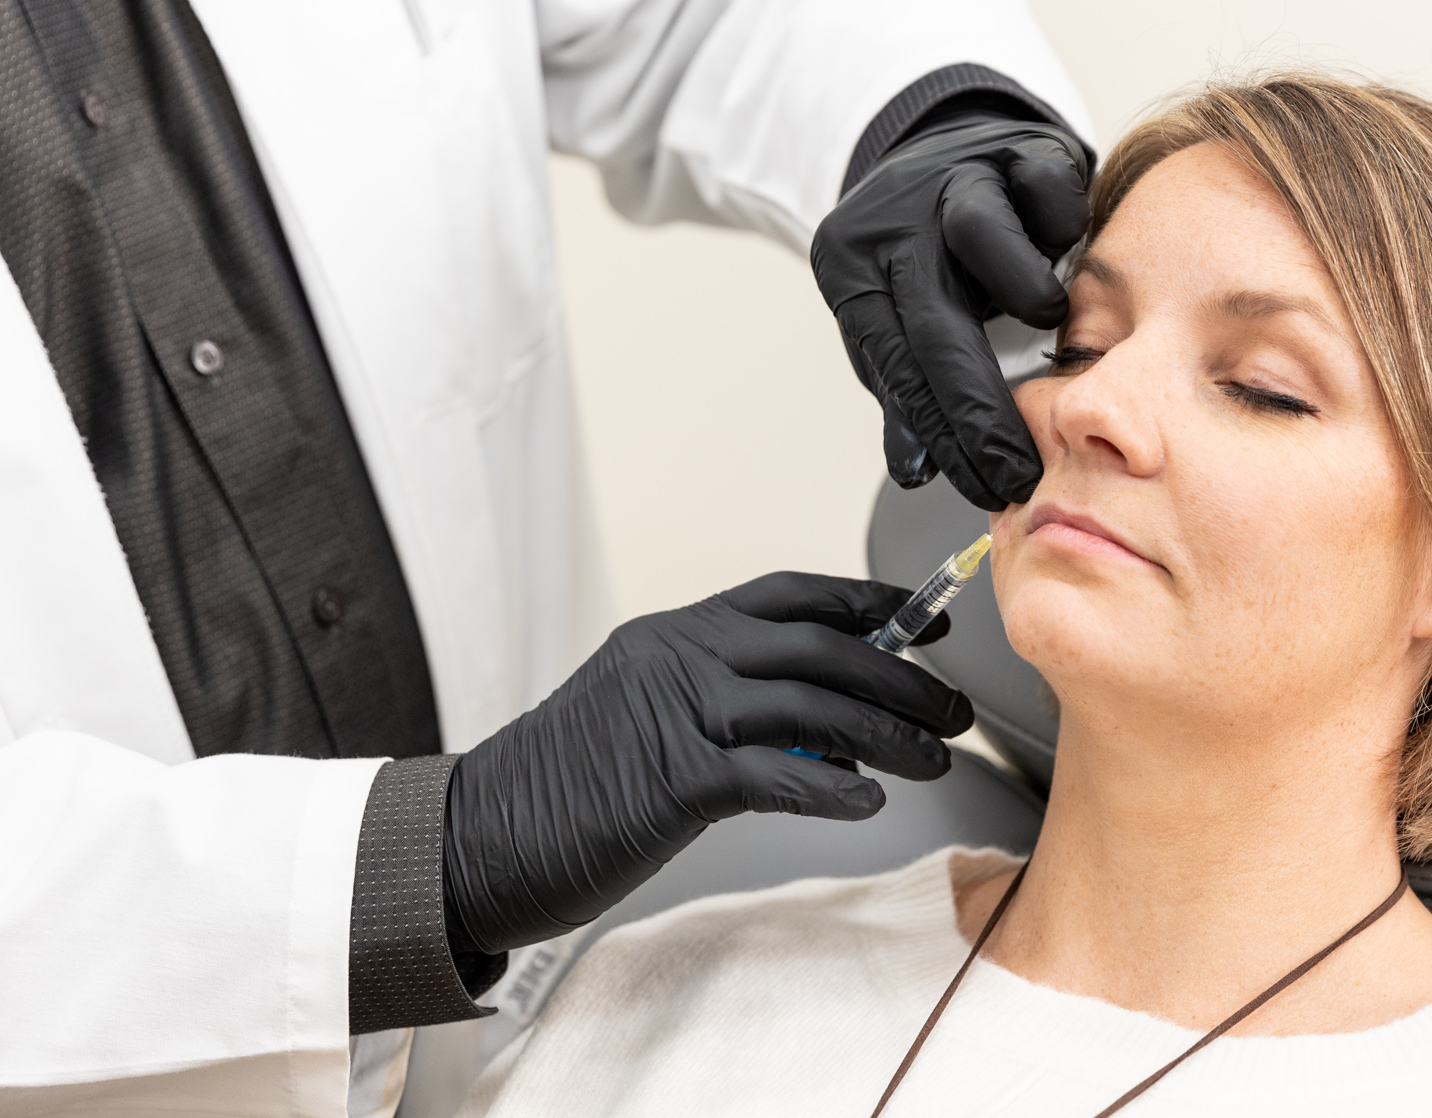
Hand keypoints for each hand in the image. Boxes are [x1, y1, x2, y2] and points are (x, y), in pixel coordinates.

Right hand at [441, 572, 969, 952]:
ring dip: (886, 733)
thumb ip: (725, 704)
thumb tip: (821, 726)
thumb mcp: (645, 714)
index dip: (869, 605)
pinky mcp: (671, 779)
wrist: (479, 833)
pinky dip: (831, 785)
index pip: (791, 597)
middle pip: (819, 647)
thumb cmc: (566, 784)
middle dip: (901, 676)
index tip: (927, 625)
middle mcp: (679, 657)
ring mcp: (674, 712)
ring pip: (811, 705)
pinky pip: (775, 772)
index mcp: (675, 634)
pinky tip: (867, 800)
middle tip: (951, 708)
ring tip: (930, 759)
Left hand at [813, 106, 1091, 509]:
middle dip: (981, 408)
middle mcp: (897, 221)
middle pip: (935, 321)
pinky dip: (1063, 228)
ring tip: (1045, 321)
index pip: (894, 363)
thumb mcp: (895, 321)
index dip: (942, 434)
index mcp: (852, 267)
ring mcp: (957, 176)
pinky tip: (1067, 249)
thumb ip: (905, 393)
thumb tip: (915, 470)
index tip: (985, 486)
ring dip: (1024, 292)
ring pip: (985, 238)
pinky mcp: (1019, 148)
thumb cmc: (925, 256)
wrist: (947, 148)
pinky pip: (1049, 193)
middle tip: (1020, 468)